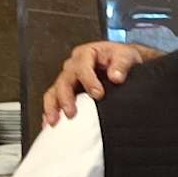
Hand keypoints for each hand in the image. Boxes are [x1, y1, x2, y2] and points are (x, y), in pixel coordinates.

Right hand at [43, 41, 158, 125]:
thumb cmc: (120, 57)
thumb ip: (121, 64)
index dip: (89, 81)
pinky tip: (51, 122)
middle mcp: (74, 65)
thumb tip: (116, 76)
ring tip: (54, 120)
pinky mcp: (68, 89)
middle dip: (66, 98)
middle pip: (64, 80)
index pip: (82, 67)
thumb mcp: (126, 55)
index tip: (98, 94)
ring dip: (53, 106)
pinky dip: (52, 110)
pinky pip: (55, 98)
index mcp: (86, 54)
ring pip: (55, 90)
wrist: (122, 61)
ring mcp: (69, 78)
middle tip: (71, 112)